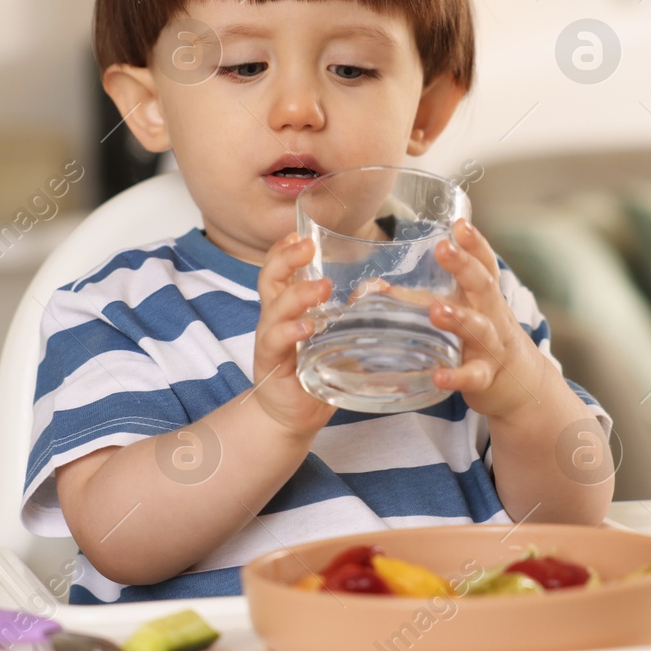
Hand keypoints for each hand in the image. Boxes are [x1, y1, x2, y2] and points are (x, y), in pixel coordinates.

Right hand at [249, 232, 336, 439]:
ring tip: (322, 287)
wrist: (293, 416)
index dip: (284, 250)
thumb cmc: (314, 373)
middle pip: (270, 279)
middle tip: (307, 247)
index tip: (298, 233)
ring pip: (274, 308)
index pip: (279, 270)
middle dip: (286, 259)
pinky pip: (275, 342)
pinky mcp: (270, 365)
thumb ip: (353, 316)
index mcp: (287, 308)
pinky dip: (290, 332)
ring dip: (297, 295)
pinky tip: (307, 326)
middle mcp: (274, 320)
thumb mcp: (337, 339)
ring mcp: (270, 341)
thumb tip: (380, 290)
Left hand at [428, 218, 550, 420]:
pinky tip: (439, 376)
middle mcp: (494, 317)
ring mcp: (493, 347)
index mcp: (486, 298)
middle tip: (443, 249)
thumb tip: (372, 286)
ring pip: (480, 329)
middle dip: (464, 266)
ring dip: (460, 318)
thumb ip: (418, 299)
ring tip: (437, 310)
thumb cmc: (482, 341)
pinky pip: (473, 376)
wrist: (523, 386)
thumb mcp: (462, 314)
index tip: (460, 225)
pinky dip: (457, 377)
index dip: (475, 244)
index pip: (485, 265)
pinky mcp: (486, 378)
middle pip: (484, 286)